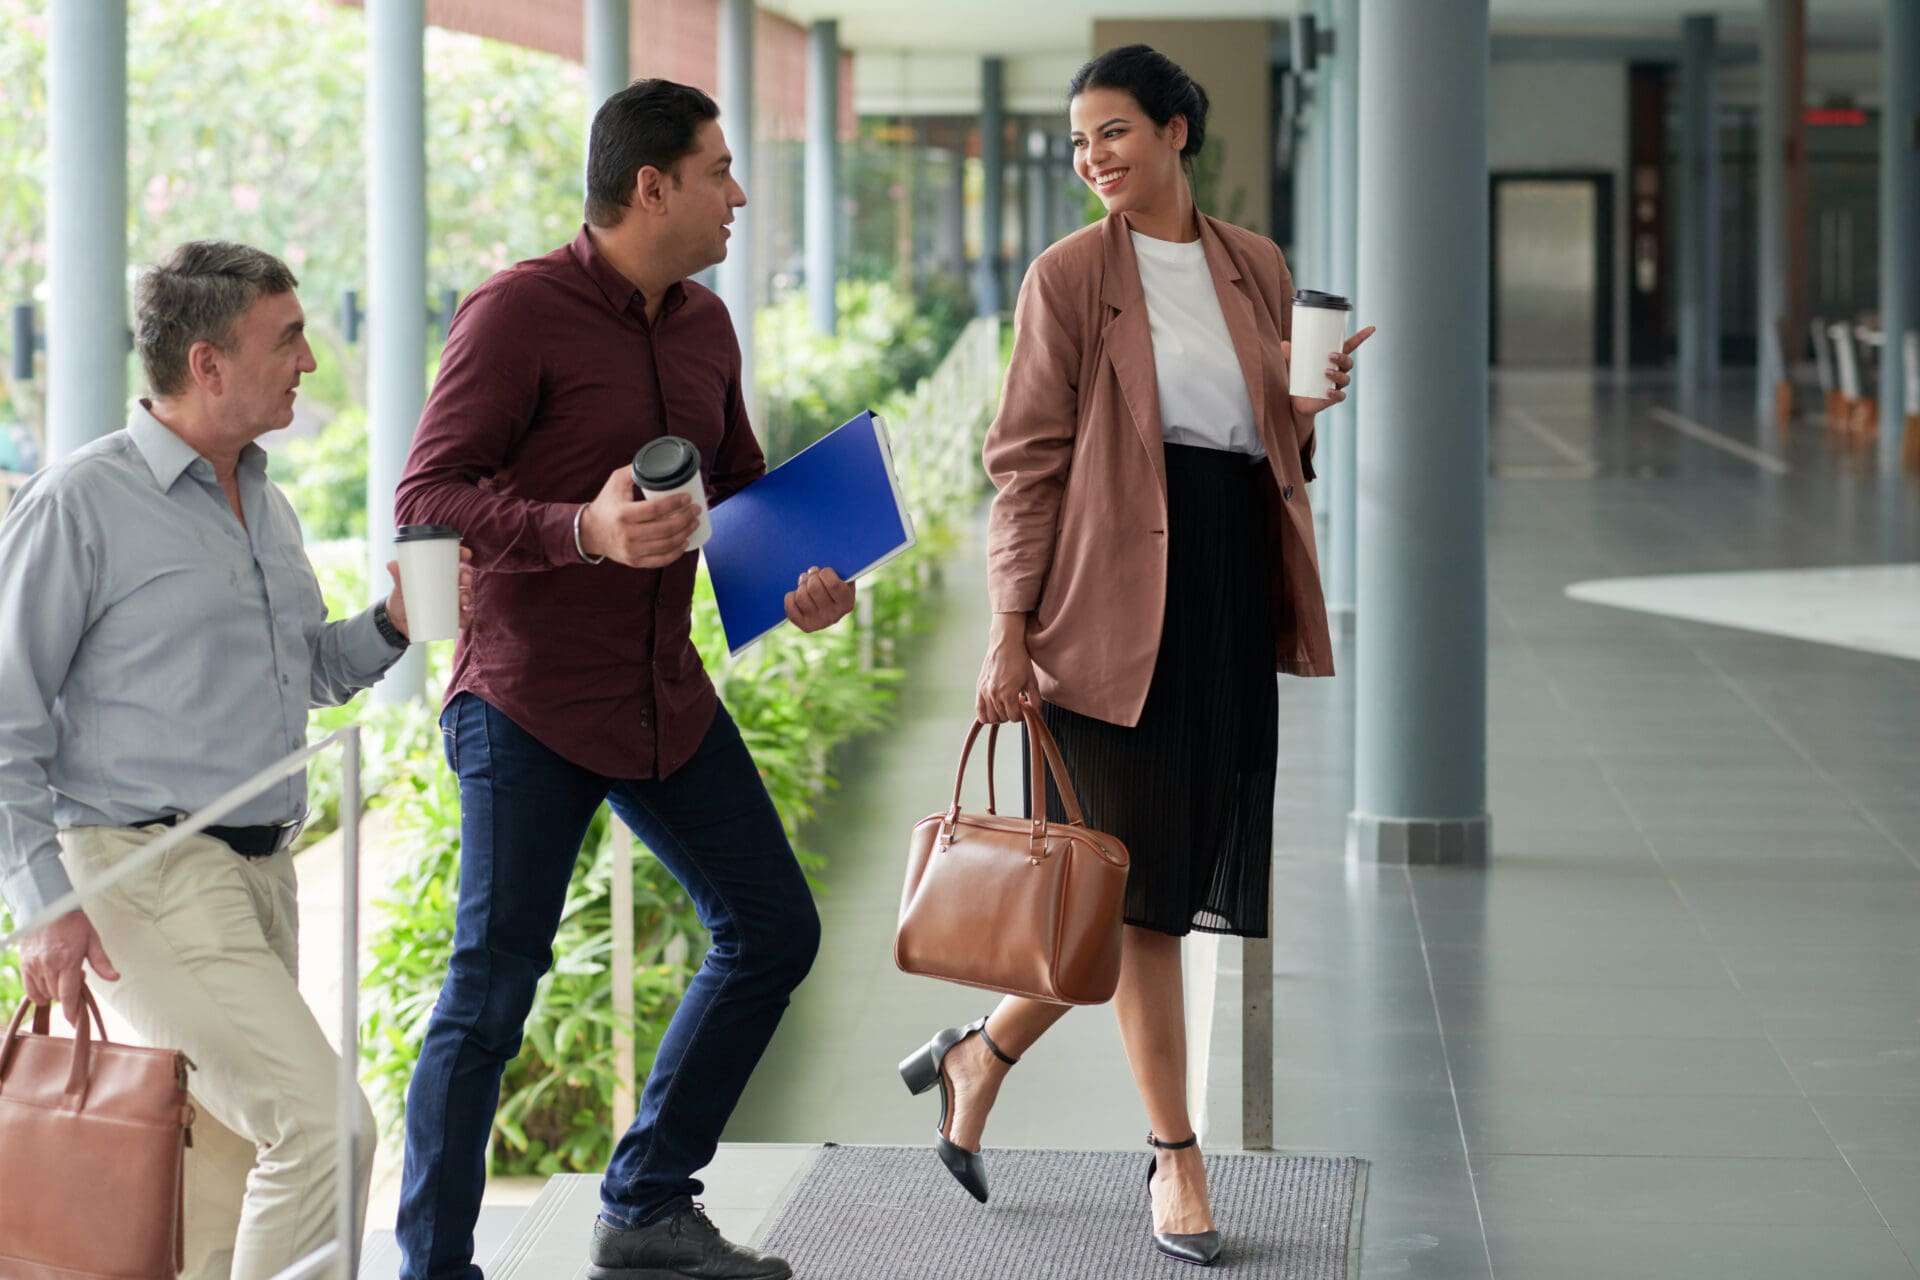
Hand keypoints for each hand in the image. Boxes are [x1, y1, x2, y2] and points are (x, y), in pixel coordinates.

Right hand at [18, 909, 117, 1028]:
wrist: (48, 907)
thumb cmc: (74, 923)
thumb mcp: (93, 939)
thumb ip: (102, 962)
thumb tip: (115, 978)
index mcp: (67, 960)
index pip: (68, 994)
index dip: (71, 1011)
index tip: (75, 1022)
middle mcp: (48, 965)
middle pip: (57, 995)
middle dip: (68, 995)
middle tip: (77, 978)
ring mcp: (34, 965)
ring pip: (44, 993)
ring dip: (55, 993)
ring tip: (64, 975)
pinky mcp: (24, 964)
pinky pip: (30, 988)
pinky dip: (39, 993)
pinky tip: (48, 987)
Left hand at [384, 547, 475, 639]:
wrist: (398, 622)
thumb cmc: (402, 598)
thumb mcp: (400, 586)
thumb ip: (398, 576)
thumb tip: (391, 564)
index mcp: (438, 574)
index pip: (453, 560)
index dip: (462, 555)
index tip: (466, 554)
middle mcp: (448, 586)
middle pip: (464, 577)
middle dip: (467, 576)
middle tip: (463, 579)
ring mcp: (451, 602)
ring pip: (466, 596)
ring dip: (468, 596)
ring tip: (462, 600)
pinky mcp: (451, 617)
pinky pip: (464, 616)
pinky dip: (466, 616)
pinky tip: (463, 616)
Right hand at [578, 467, 702, 568]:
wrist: (589, 532)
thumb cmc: (606, 504)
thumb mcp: (615, 483)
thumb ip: (634, 470)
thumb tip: (656, 461)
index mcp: (623, 514)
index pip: (656, 509)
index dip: (675, 503)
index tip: (688, 497)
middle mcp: (628, 534)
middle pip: (665, 528)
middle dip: (686, 518)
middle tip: (696, 509)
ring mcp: (632, 550)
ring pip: (666, 545)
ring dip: (685, 533)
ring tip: (694, 523)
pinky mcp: (635, 562)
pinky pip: (661, 560)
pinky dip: (676, 552)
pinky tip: (685, 542)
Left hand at [784, 566, 855, 632]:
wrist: (831, 605)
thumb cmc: (836, 583)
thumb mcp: (844, 576)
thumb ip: (840, 569)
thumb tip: (824, 563)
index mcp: (847, 603)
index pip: (833, 585)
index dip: (825, 573)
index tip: (824, 571)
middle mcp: (835, 616)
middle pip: (814, 588)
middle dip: (811, 576)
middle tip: (812, 574)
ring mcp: (819, 623)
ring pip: (801, 596)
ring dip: (801, 585)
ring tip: (805, 583)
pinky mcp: (806, 626)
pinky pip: (790, 607)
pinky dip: (790, 597)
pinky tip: (797, 594)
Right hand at [975, 613, 1037, 722]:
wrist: (1005, 644)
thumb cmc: (1020, 661)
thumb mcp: (1032, 681)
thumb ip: (1035, 700)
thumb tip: (1037, 714)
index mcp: (1008, 694)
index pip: (1014, 717)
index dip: (1021, 714)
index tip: (1023, 705)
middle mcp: (994, 695)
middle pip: (1003, 718)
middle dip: (1011, 713)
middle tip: (1016, 702)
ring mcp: (984, 692)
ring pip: (990, 718)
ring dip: (1000, 715)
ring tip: (1006, 703)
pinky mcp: (979, 688)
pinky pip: (979, 712)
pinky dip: (987, 715)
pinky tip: (995, 706)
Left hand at [1284, 325, 1376, 416]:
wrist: (1293, 401)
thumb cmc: (1297, 377)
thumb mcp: (1292, 362)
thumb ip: (1289, 353)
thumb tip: (1284, 344)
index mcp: (1332, 359)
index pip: (1350, 346)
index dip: (1361, 337)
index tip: (1372, 328)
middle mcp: (1338, 371)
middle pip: (1349, 362)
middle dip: (1343, 358)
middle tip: (1331, 356)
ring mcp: (1336, 385)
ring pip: (1345, 378)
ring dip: (1338, 374)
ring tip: (1326, 372)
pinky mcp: (1331, 398)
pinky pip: (1340, 396)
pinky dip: (1336, 394)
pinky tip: (1328, 391)